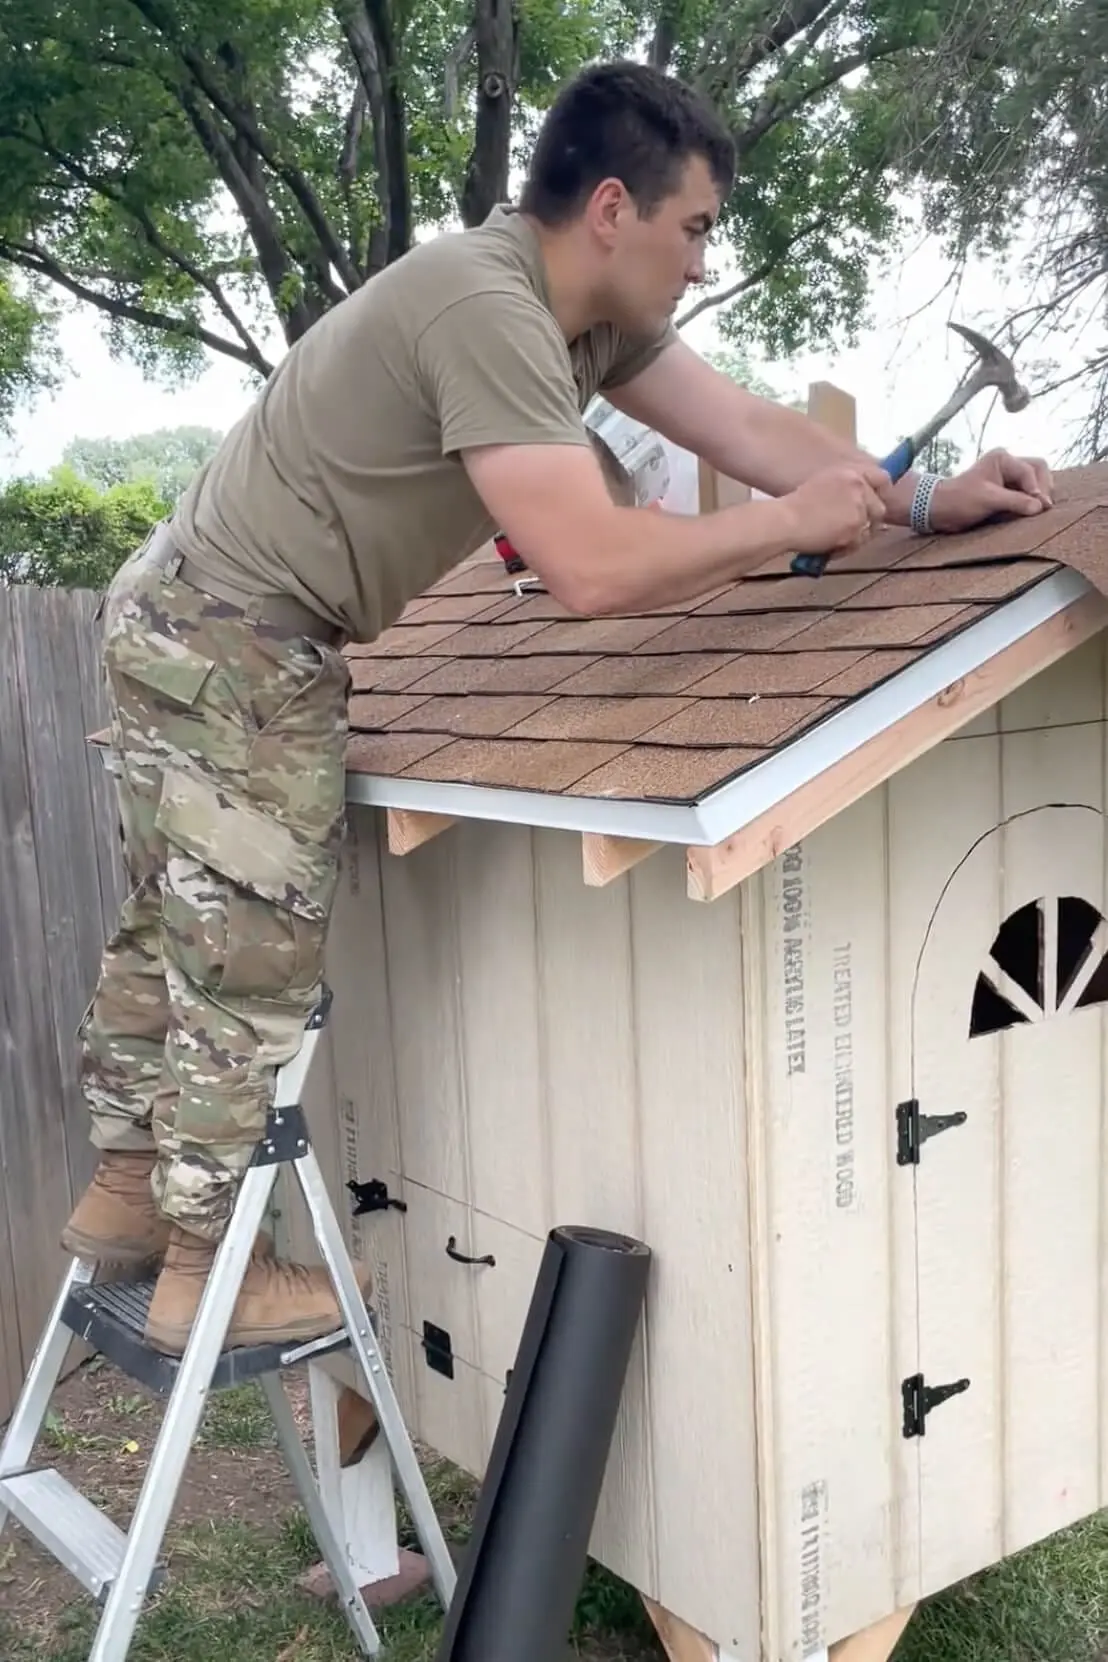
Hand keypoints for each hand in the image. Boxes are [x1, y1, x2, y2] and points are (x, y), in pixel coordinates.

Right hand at [781, 462, 892, 555]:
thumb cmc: (794, 506)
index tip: (879, 501)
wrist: (785, 520)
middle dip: (870, 521)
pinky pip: (859, 543)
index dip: (883, 491)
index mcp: (850, 473)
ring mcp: (859, 509)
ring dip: (856, 537)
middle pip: (879, 508)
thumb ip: (844, 487)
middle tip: (856, 530)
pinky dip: (846, 549)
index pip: (882, 477)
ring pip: (870, 529)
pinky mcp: (855, 528)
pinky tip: (830, 547)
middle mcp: (859, 488)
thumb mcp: (822, 483)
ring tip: (836, 541)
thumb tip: (856, 500)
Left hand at [927, 449, 1052, 533]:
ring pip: (1035, 482)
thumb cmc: (958, 500)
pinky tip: (1032, 513)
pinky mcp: (1007, 492)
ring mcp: (1008, 478)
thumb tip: (1041, 507)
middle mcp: (1007, 465)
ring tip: (1039, 511)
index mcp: (1002, 459)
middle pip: (1038, 471)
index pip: (1029, 471)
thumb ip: (1015, 501)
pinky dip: (1031, 502)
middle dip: (1043, 488)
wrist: (939, 510)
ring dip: (1039, 496)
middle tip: (1045, 507)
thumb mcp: (988, 500)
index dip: (1037, 489)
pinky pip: (1027, 494)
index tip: (1042, 506)